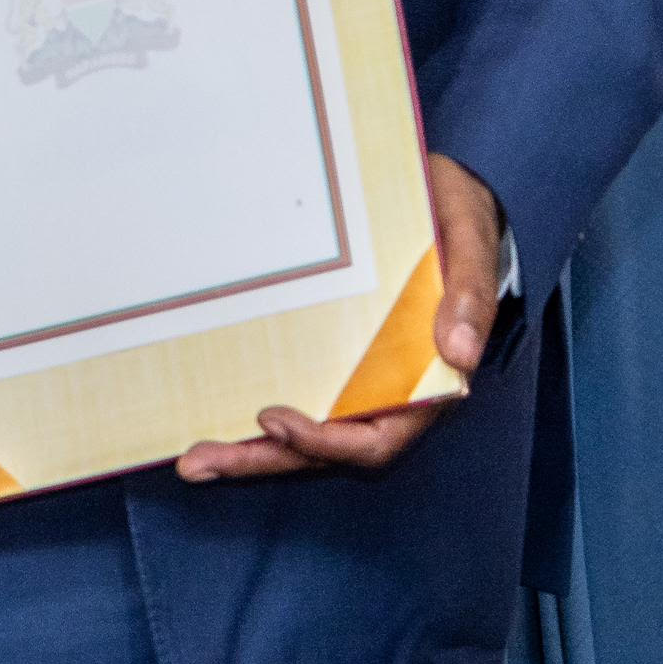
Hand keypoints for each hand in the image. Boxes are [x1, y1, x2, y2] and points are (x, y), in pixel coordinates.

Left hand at [177, 152, 502, 483]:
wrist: (446, 200)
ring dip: (250, 451)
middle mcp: (388, 393)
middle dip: (262, 459)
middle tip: (196, 463)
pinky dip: (256, 418)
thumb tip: (458, 353)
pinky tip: (210, 416)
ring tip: (192, 460)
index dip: (325, 442)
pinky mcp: (332, 357)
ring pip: (303, 434)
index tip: (273, 420)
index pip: (375, 440)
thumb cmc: (458, 221)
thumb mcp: (470, 244)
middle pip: (324, 448)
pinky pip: (295, 394)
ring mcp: (356, 379)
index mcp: (427, 383)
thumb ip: (469, 295)